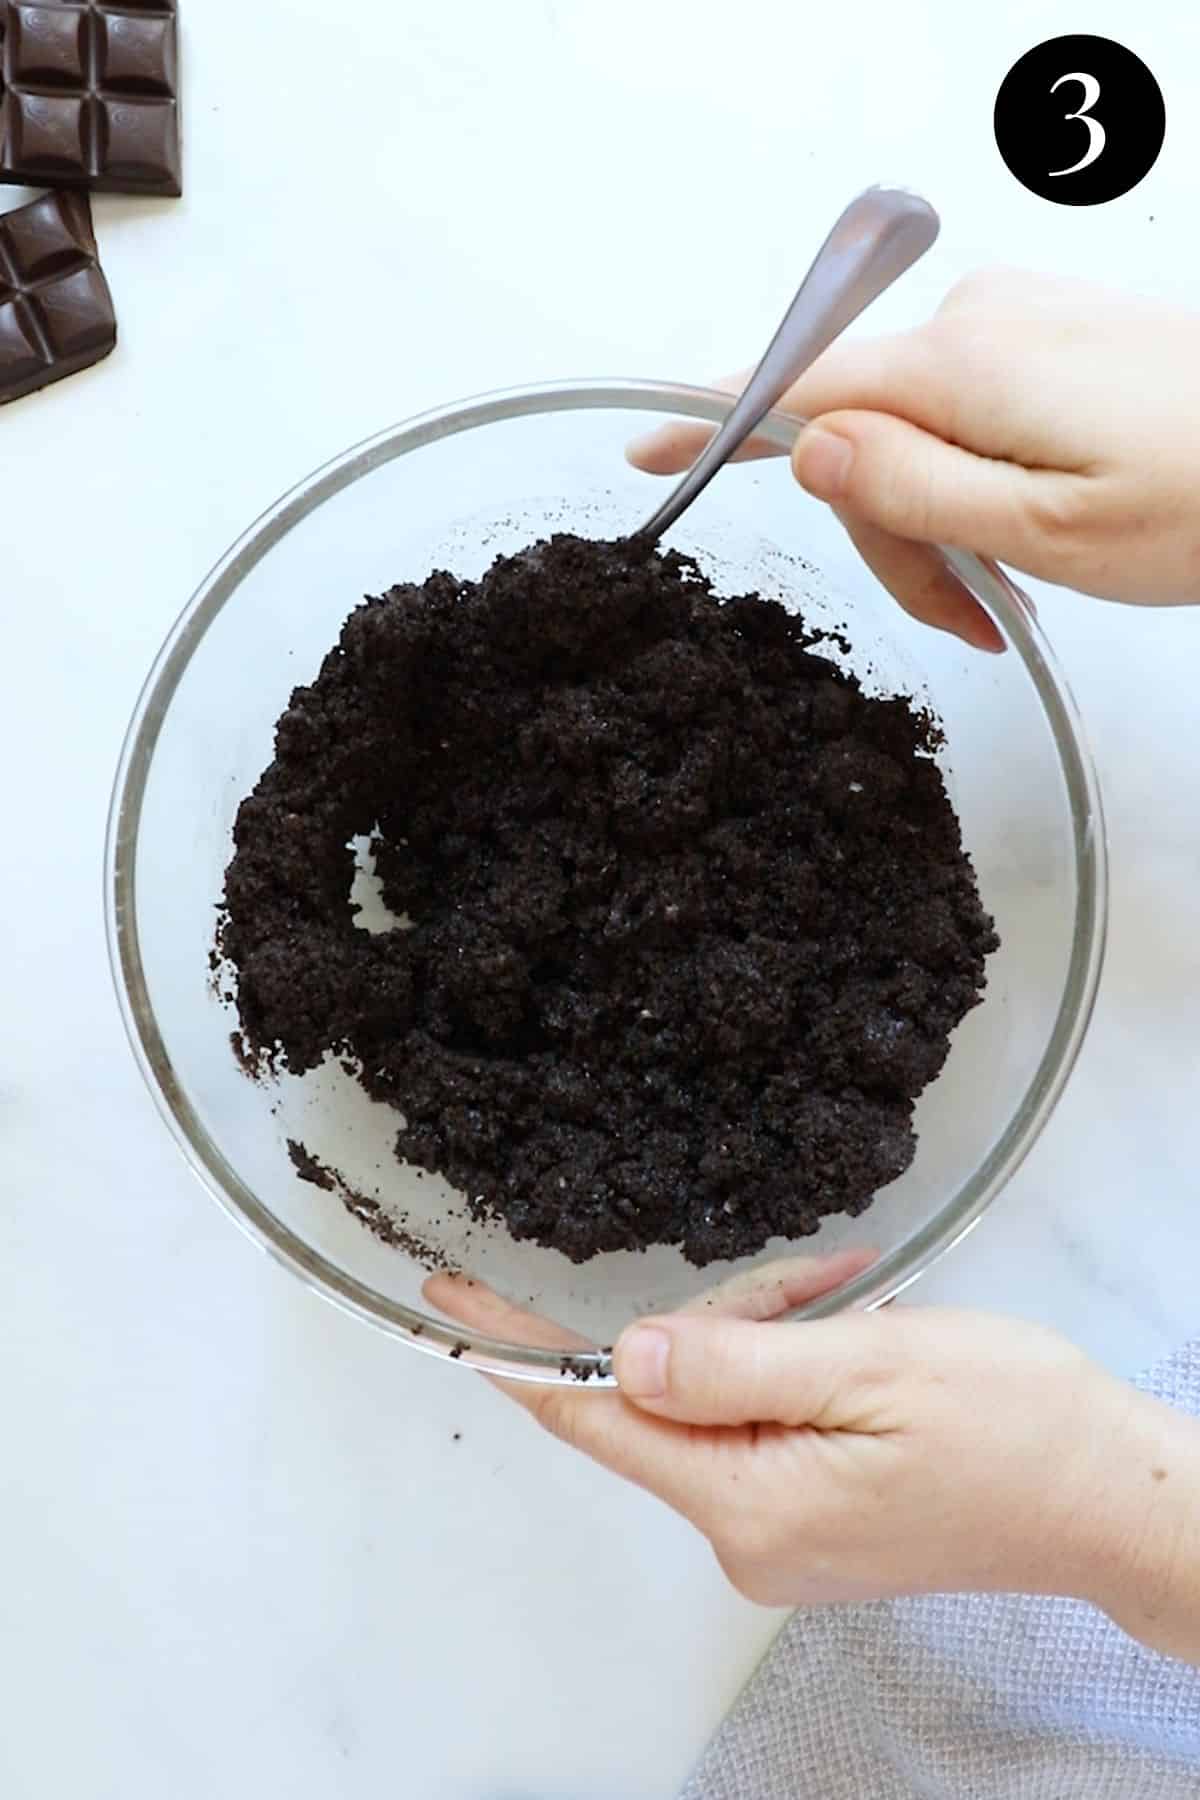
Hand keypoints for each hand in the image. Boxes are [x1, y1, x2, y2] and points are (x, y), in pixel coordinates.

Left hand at [429, 1266, 1199, 1662]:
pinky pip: (758, 1421)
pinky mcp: (810, 1520)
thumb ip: (734, 1361)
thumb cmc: (1011, 1425)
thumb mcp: (872, 1366)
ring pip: (718, 1398)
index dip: (514, 1354)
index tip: (446, 1302)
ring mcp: (778, 1534)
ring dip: (772, 1334)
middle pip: (666, 1396)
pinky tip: (856, 1333)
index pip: (593, 1419)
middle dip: (723, 1320)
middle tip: (823, 1285)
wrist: (1109, 1498)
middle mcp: (745, 1535)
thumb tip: (623, 1358)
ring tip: (862, 1307)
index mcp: (747, 1501)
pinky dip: (792, 1365)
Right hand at [628, 269, 1199, 648]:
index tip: (645, 445)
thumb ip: (914, 486)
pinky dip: (973, 481)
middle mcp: (976, 322)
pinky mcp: (1045, 336)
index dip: (714, 424)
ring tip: (1015, 593)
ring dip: (940, 520)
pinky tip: (1028, 532)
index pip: (801, 388)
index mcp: (962, 366)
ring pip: (912, 433)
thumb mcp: (1048, 528)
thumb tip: (806, 449)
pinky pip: (963, 410)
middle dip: (893, 535)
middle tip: (971, 618)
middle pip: (862, 433)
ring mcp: (1014, 321)